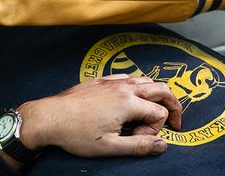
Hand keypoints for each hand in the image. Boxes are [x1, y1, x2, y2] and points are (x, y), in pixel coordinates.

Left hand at [16, 75, 180, 157]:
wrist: (49, 118)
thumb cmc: (76, 134)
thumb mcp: (110, 147)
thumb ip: (139, 146)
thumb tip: (162, 145)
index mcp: (128, 102)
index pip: (159, 113)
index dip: (155, 130)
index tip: (139, 139)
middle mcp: (123, 87)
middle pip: (161, 88)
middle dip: (173, 105)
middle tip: (176, 121)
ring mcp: (111, 81)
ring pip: (145, 80)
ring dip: (154, 95)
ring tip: (151, 112)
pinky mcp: (100, 79)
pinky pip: (127, 77)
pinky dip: (136, 87)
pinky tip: (129, 101)